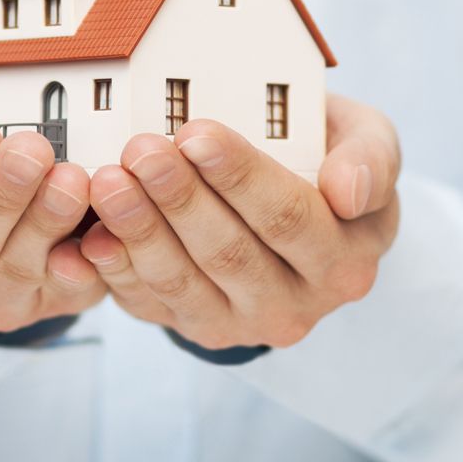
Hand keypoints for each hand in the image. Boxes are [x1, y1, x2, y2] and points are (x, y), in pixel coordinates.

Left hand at [71, 95, 400, 350]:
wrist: (297, 209)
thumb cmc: (329, 161)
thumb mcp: (370, 144)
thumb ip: (372, 160)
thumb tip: (348, 192)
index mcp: (344, 262)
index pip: (289, 217)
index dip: (240, 177)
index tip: (196, 134)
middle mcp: (295, 306)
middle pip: (229, 253)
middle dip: (179, 200)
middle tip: (139, 151)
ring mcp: (239, 325)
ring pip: (183, 282)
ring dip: (139, 231)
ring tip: (108, 182)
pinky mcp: (191, 327)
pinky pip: (149, 303)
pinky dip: (117, 270)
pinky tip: (91, 235)